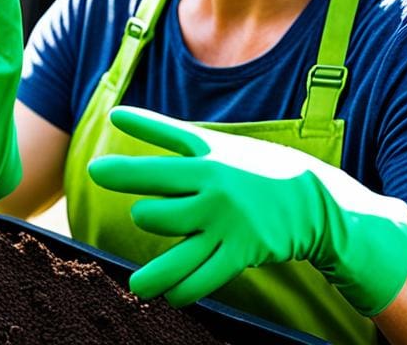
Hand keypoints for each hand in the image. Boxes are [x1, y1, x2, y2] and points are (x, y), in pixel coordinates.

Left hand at [88, 106, 406, 315]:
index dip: (124, 169)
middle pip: (158, 213)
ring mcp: (226, 225)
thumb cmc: (250, 165)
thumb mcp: (211, 142)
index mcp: (205, 159)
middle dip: (143, 218)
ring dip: (152, 275)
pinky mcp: (240, 253)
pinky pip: (202, 280)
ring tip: (138, 285)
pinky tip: (171, 294)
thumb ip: (161, 131)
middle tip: (143, 217)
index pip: (157, 161)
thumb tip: (115, 113)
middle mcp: (213, 191)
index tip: (94, 172)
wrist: (312, 197)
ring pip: (176, 255)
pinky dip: (182, 290)